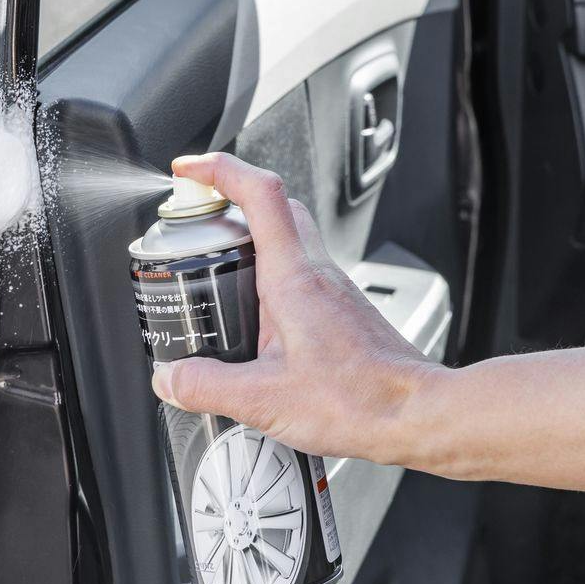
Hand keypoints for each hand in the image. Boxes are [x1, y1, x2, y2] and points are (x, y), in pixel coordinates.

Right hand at [150, 153, 441, 465]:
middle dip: (229, 200)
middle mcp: (316, 272)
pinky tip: (253, 316)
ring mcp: (331, 288)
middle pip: (274, 205)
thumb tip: (169, 378)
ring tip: (215, 268)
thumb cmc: (361, 399)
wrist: (415, 413)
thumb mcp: (265, 399)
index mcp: (293, 277)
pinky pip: (299, 270)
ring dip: (250, 237)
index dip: (219, 170)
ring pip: (288, 236)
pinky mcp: (339, 309)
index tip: (188, 170)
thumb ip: (208, 386)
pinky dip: (268, 273)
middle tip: (196, 219)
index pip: (259, 193)